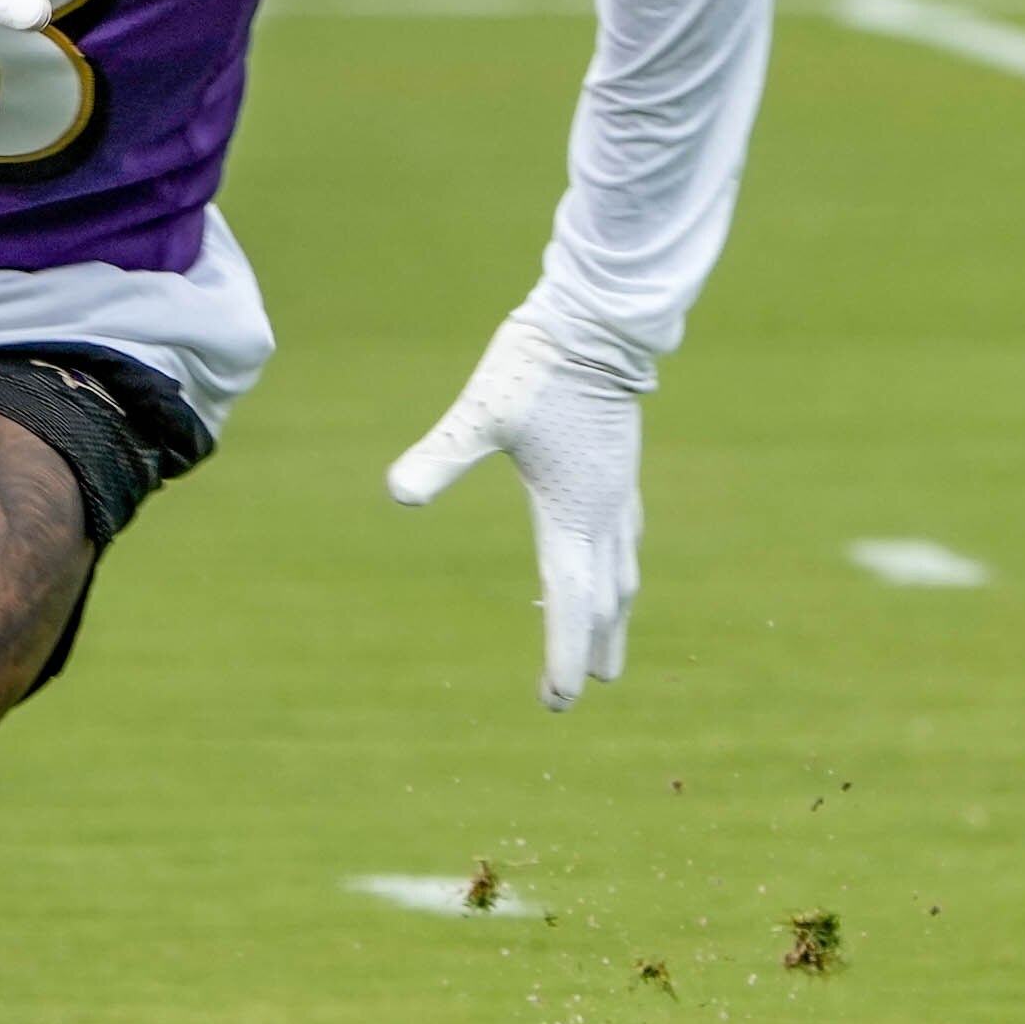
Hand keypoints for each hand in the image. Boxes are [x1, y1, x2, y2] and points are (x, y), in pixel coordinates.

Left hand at [385, 294, 649, 708]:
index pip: (571, 601)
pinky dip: (619, 572)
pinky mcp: (619, 470)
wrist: (596, 324)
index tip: (558, 699)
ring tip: (610, 651)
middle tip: (578, 692)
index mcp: (572, 512)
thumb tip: (398, 494)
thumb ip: (442, 454)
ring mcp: (618, 491)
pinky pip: (626, 539)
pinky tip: (611, 566)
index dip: (565, 653)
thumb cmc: (537, 368)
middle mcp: (604, 511)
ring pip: (622, 572)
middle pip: (603, 599)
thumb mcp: (480, 412)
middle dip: (590, 647)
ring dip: (613, 616)